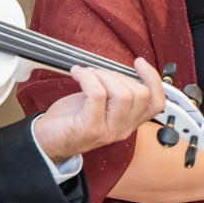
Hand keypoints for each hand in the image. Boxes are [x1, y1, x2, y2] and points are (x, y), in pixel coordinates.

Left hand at [32, 58, 164, 164]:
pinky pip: (97, 93)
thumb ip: (115, 91)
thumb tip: (120, 70)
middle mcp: (123, 128)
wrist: (47, 140)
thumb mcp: (100, 104)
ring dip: (103, 75)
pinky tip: (77, 73)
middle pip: (140, 94)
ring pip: (122, 94)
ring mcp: (108, 130)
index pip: (156, 103)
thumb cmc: (71, 119)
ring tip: (86, 74)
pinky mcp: (91, 128)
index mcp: (129, 122)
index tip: (139, 62)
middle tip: (97, 72)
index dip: (153, 79)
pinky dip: (87, 77)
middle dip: (118, 74)